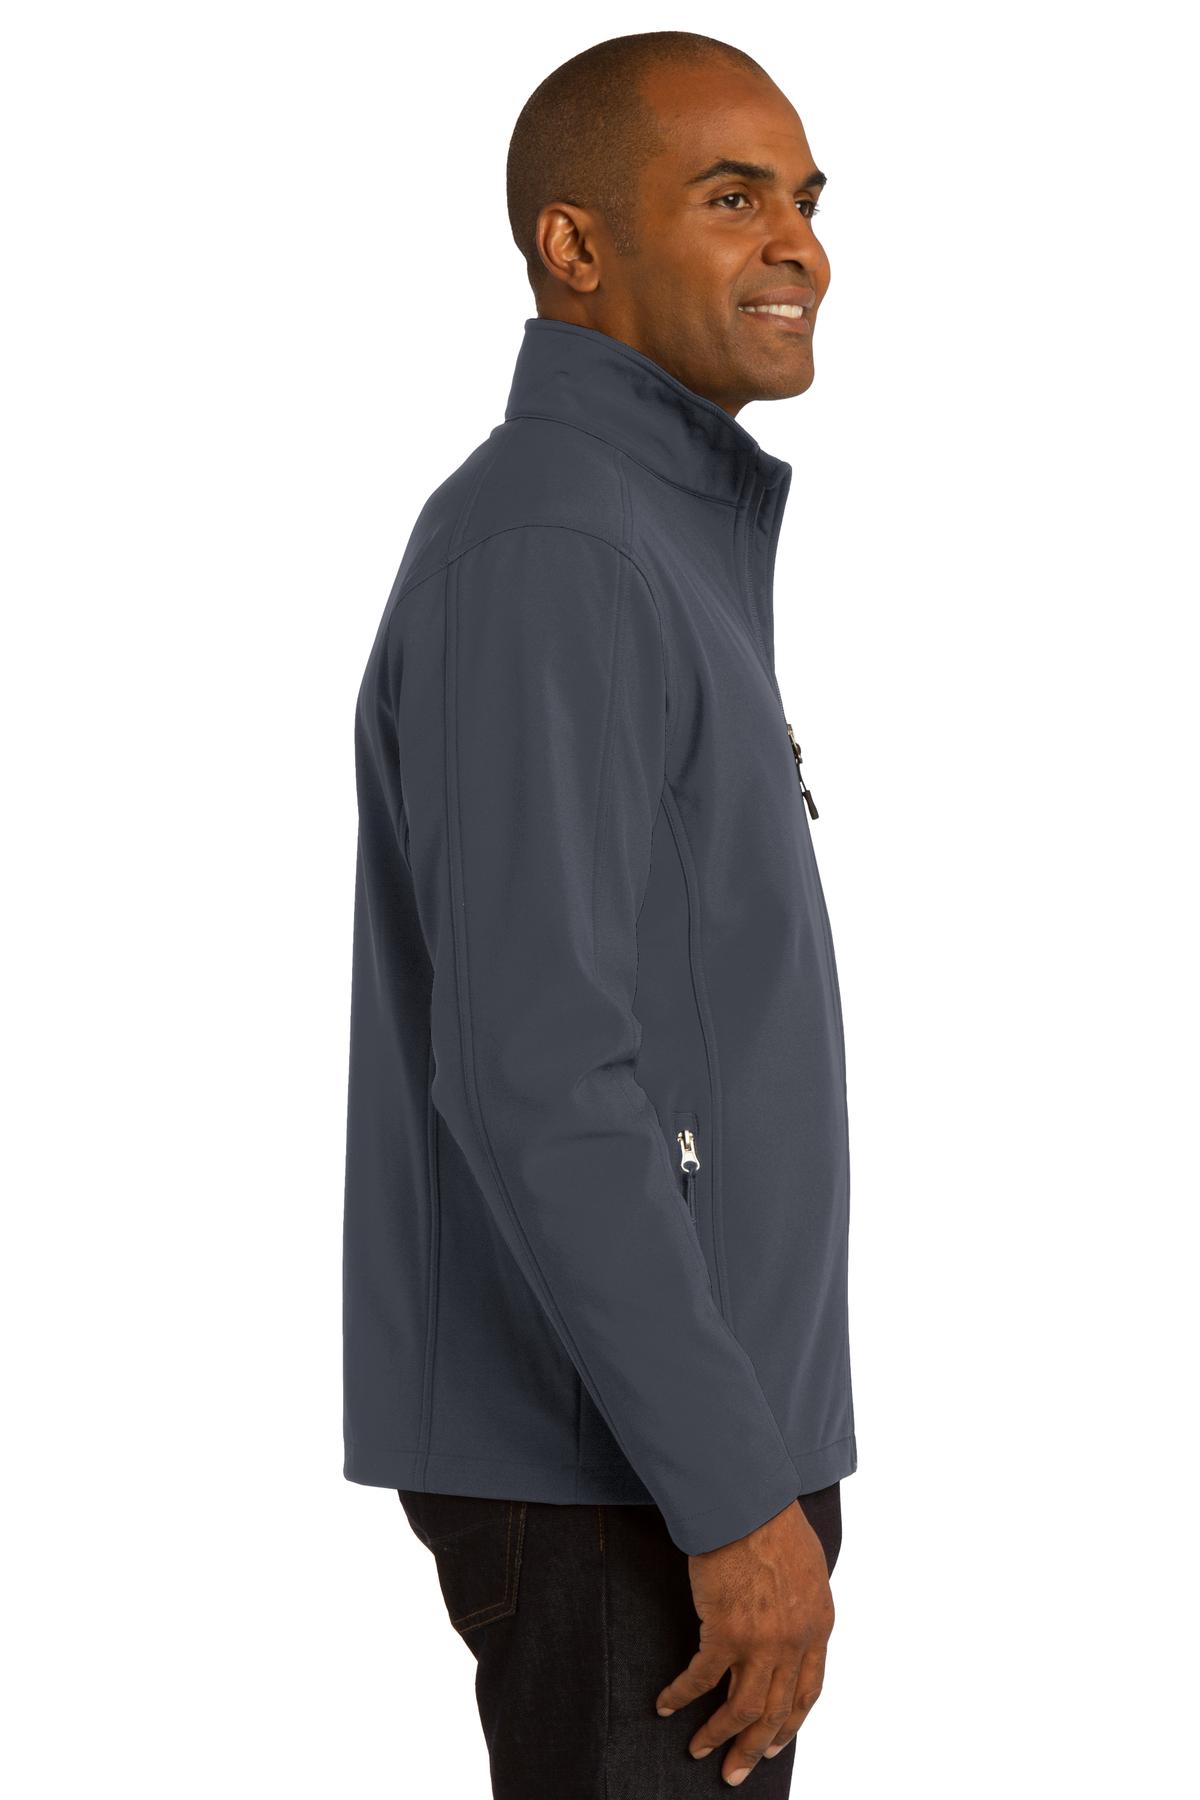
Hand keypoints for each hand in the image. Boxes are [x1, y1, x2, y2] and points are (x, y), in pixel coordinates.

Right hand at [654, 1498, 834, 1786]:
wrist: (747, 1502)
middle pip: (777, 1710)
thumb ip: (801, 1604)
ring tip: (700, 1751)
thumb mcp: (807, 1568)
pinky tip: (666, 1705)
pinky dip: (682, 1696)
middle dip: (755, 1747)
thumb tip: (789, 1622)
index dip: (789, 1723)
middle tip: (736, 1772)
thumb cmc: (773, 1521)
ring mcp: (762, 1641)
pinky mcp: (725, 1632)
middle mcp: (795, 1642)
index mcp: (818, 1626)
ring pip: (743, 1708)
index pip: (807, 1691)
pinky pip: (701, 1679)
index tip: (774, 1743)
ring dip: (720, 1735)